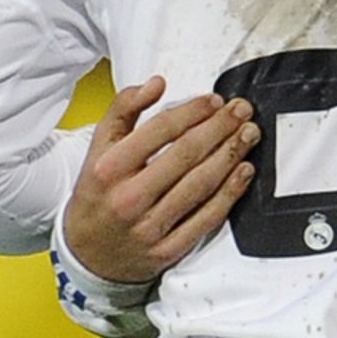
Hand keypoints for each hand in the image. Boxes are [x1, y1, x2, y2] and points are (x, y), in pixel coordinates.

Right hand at [64, 76, 258, 282]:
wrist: (88, 254)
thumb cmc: (98, 194)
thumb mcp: (98, 148)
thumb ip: (123, 110)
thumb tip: (156, 83)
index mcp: (108, 169)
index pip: (159, 130)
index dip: (193, 111)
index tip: (215, 100)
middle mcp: (128, 198)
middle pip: (186, 155)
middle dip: (221, 128)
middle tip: (242, 110)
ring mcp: (149, 227)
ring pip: (200, 184)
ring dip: (231, 155)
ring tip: (248, 134)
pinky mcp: (168, 250)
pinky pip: (207, 217)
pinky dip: (230, 192)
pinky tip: (244, 171)